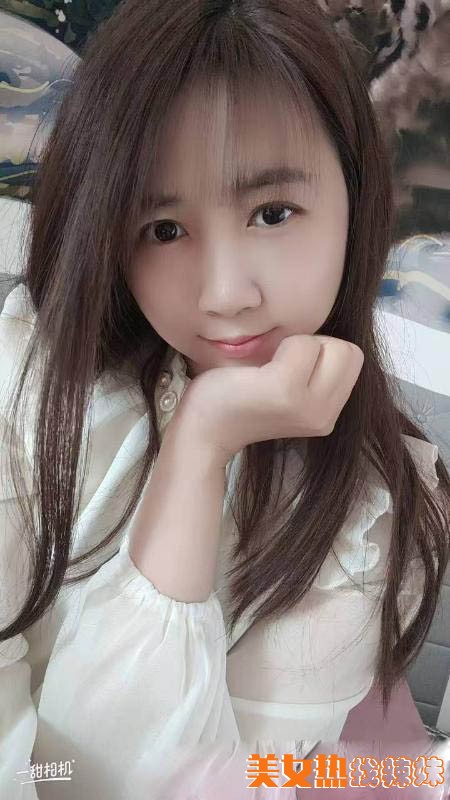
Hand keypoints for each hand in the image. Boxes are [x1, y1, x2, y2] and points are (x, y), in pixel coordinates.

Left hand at [178, 334, 364, 466]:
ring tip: (267, 371)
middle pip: (349, 350)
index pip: (353, 357)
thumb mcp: (290, 386)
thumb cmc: (238, 397)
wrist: (202, 429)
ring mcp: (307, 407)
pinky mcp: (284, 391)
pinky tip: (255, 373)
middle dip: (315, 345)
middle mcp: (325, 416)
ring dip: (297, 345)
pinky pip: (301, 343)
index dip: (320, 351)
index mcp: (328, 414)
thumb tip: (325, 325)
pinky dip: (279, 346)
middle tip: (277, 367)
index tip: (286, 367)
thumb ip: (314, 368)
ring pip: (331, 344)